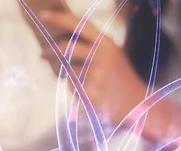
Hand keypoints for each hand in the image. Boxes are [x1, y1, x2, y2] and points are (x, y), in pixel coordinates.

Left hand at [39, 11, 180, 141]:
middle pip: (67, 48)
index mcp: (106, 44)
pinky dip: (77, 91)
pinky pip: (73, 88)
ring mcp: (94, 74)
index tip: (43, 15)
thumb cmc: (123, 81)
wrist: (138, 105)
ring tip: (91, 85)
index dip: (60, 18)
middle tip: (43, 53)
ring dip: (72, 77)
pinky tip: (92, 95)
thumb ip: (92, 49)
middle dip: (51, 50)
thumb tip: (63, 47)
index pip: (80, 25)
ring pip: (69, 71)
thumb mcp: (112, 58)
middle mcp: (100, 55)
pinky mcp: (89, 91)